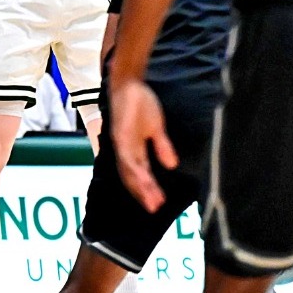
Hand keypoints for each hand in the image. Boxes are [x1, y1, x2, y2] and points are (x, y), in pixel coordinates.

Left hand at [109, 79, 176, 211]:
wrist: (130, 83)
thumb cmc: (141, 103)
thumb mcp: (156, 128)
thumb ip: (162, 147)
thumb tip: (172, 166)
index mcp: (132, 149)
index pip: (138, 174)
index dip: (146, 189)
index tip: (158, 204)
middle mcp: (124, 150)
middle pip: (131, 177)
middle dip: (143, 194)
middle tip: (155, 209)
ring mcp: (121, 143)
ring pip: (130, 172)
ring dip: (141, 188)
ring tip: (153, 201)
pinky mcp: (121, 135)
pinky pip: (128, 157)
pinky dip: (137, 171)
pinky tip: (145, 180)